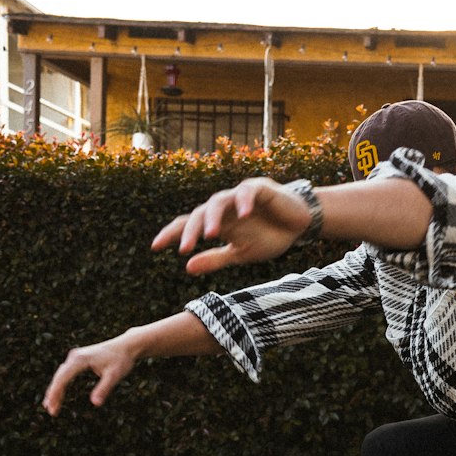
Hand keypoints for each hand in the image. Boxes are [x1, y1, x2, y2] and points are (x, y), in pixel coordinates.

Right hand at [42, 333, 138, 416]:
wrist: (126, 346)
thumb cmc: (122, 360)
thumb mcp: (115, 376)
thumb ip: (104, 388)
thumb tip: (96, 403)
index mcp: (80, 359)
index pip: (63, 377)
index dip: (56, 391)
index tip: (51, 405)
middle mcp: (75, 356)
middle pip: (59, 376)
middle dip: (53, 393)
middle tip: (51, 411)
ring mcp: (75, 357)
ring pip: (61, 375)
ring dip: (55, 390)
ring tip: (51, 407)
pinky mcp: (78, 359)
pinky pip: (66, 373)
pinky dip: (61, 384)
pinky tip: (58, 395)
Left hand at [152, 177, 312, 273]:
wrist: (299, 225)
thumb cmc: (270, 237)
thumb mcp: (240, 254)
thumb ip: (215, 259)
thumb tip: (187, 268)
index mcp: (217, 222)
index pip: (188, 225)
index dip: (171, 234)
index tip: (155, 248)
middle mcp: (223, 207)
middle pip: (199, 214)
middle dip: (190, 231)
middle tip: (184, 248)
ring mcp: (239, 196)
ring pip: (218, 201)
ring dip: (213, 217)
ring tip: (210, 235)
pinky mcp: (259, 188)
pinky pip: (246, 191)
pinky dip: (244, 201)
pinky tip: (243, 214)